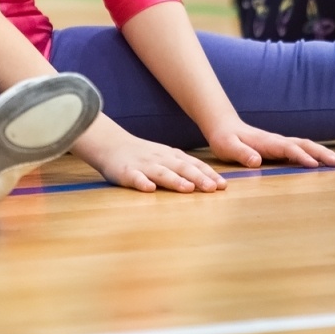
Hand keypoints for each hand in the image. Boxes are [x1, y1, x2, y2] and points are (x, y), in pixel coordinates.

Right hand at [77, 126, 226, 192]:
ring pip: (161, 172)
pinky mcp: (126, 172)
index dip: (208, 174)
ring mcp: (143, 165)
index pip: (193, 164)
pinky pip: (134, 178)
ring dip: (175, 181)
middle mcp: (160, 159)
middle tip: (213, 188)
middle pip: (182, 168)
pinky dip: (142, 183)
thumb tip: (210, 180)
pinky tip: (149, 189)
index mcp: (171, 156)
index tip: (223, 185)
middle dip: (199, 178)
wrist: (111, 144)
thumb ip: (183, 166)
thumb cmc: (143, 155)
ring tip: (188, 189)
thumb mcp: (165, 156)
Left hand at [206, 120, 334, 170]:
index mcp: (266, 142)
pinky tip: (324, 161)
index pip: (287, 148)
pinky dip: (315, 153)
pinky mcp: (281, 147)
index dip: (300, 156)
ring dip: (322, 152)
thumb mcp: (227, 147)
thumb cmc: (225, 139)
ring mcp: (281, 143)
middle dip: (321, 153)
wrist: (224, 127)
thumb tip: (256, 161)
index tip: (314, 165)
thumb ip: (241, 153)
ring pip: (306, 145)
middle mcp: (277, 141)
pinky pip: (301, 149)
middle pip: (304, 144)